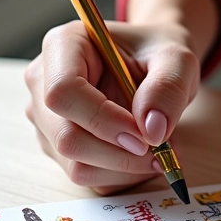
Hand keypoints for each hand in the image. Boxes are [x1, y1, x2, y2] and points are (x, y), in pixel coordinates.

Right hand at [24, 19, 200, 193]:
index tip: (145, 134)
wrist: (152, 62)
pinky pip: (88, 176)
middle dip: (119, 154)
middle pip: (66, 137)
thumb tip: (152, 130)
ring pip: (76, 164)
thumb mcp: (177, 59)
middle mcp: (44, 83)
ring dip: (124, 168)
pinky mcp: (58, 146)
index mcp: (63, 45)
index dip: (103, 119)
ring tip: (159, 149)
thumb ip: (168, 87)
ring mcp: (47, 119)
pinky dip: (122, 175)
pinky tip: (143, 155)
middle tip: (163, 151)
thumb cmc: (157, 53)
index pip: (63, 92)